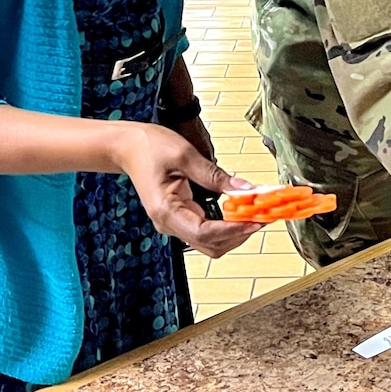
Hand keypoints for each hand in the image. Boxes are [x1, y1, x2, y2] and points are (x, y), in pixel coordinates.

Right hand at [109, 121, 260, 256]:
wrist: (128, 147)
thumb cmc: (149, 147)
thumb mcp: (185, 155)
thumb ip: (215, 175)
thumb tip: (245, 190)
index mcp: (166, 210)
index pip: (205, 233)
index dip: (233, 230)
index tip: (255, 221)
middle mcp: (169, 223)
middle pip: (211, 244)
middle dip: (239, 234)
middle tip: (263, 216)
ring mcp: (174, 223)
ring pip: (210, 242)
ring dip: (235, 232)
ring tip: (255, 213)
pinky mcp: (180, 217)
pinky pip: (207, 230)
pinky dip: (226, 225)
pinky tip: (240, 211)